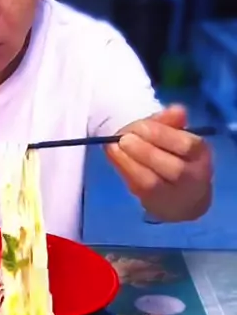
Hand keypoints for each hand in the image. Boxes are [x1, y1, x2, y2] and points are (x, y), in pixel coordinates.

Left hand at [106, 105, 212, 221]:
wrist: (183, 197)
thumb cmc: (176, 156)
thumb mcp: (175, 135)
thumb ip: (171, 122)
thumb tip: (177, 110)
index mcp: (200, 154)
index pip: (186, 145)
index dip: (161, 134)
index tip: (139, 125)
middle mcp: (193, 178)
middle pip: (172, 168)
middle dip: (144, 151)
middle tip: (123, 138)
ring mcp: (174, 195)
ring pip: (153, 182)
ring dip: (130, 163)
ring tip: (114, 147)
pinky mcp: (155, 204)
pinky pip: (139, 189)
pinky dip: (124, 171)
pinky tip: (114, 157)